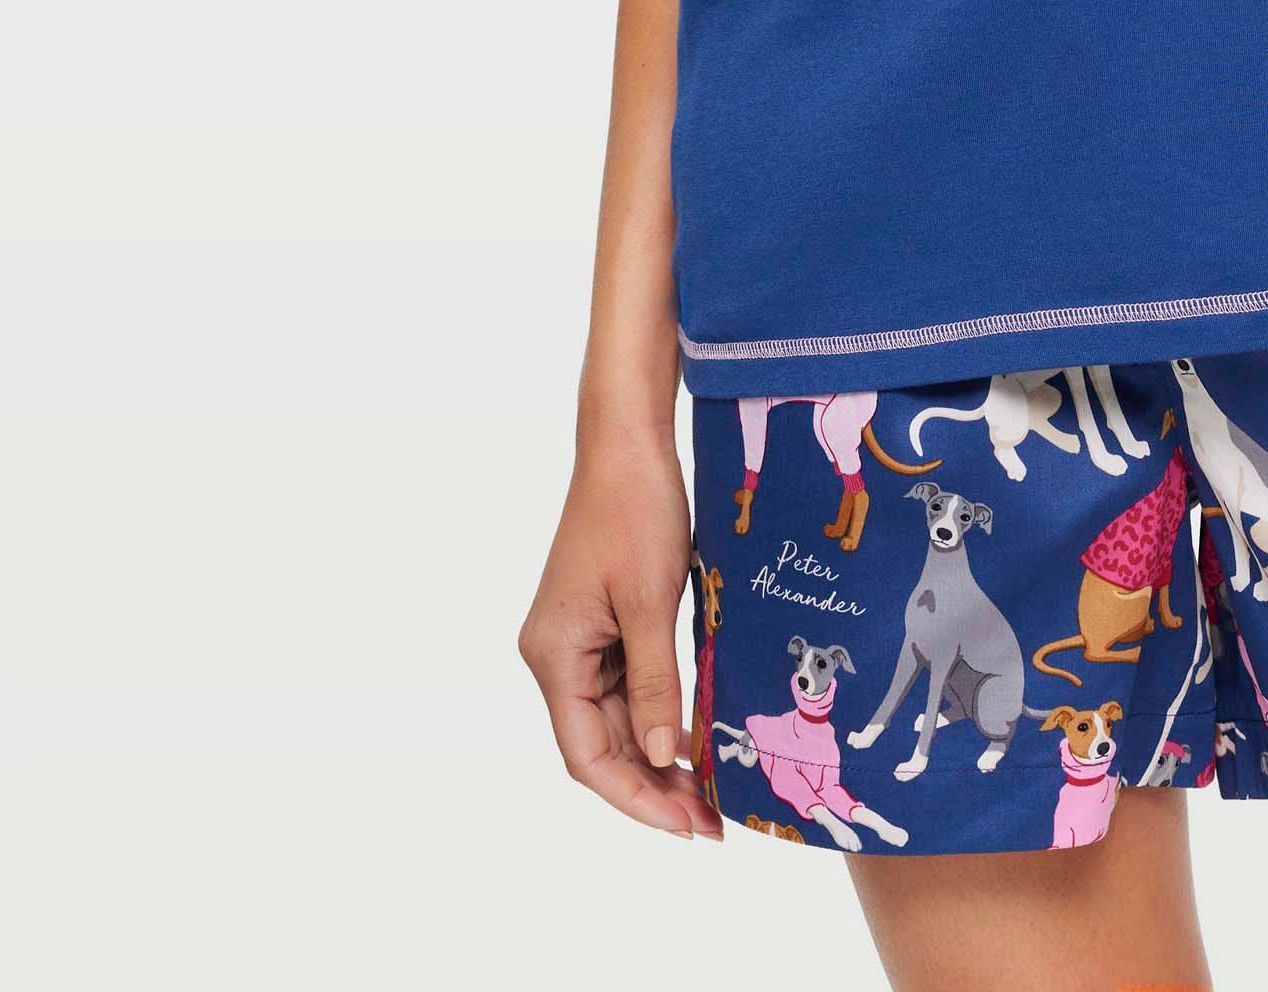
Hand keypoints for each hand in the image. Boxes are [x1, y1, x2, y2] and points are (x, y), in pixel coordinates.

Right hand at [519, 420, 721, 840]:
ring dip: (660, 755)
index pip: (586, 755)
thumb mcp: (651, 601)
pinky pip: (630, 685)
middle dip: (655, 785)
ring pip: (619, 719)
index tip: (684, 825)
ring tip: (713, 790)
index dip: (634, 797)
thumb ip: (655, 683)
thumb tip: (663, 756)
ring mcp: (580, 638)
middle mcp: (557, 654)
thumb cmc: (634, 509)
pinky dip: (661, 713)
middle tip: (712, 820)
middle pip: (603, 744)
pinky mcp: (603, 622)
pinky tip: (696, 735)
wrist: (628, 442)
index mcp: (554, 654)